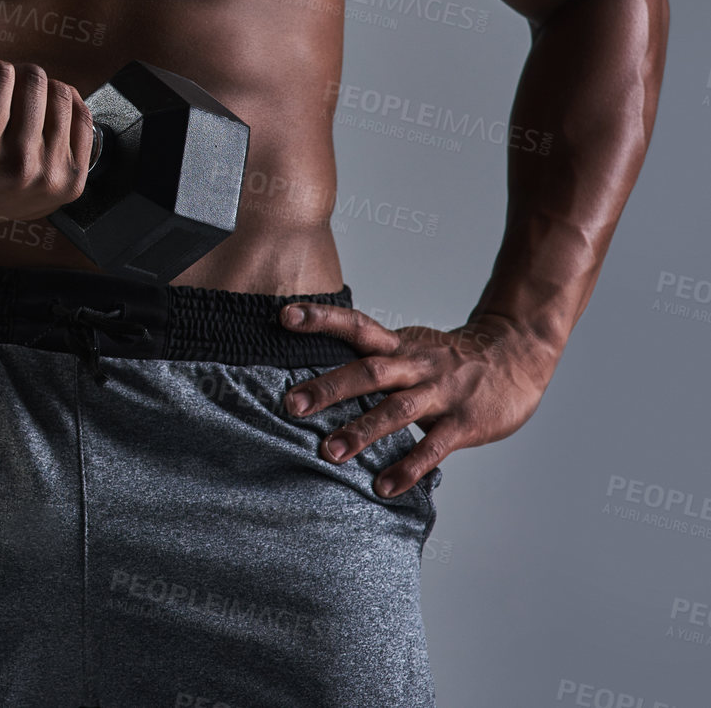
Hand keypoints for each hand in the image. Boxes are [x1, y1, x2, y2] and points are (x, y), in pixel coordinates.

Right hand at [0, 38, 94, 223]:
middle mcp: (14, 167)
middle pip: (33, 78)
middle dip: (16, 79)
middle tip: (3, 96)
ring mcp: (46, 176)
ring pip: (60, 92)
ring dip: (40, 93)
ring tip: (22, 108)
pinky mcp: (71, 181)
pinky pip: (82, 117)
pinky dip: (65, 108)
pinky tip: (45, 117)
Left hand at [276, 301, 560, 497]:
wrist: (518, 356)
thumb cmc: (449, 360)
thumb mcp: (409, 348)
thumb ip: (371, 360)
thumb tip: (316, 375)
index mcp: (399, 346)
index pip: (356, 325)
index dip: (322, 319)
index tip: (284, 316)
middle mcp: (416, 365)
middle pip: (369, 372)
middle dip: (329, 388)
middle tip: (291, 405)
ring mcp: (441, 394)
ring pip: (397, 410)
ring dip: (362, 431)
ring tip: (329, 453)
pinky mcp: (465, 422)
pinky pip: (433, 448)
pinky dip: (407, 468)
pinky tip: (383, 487)